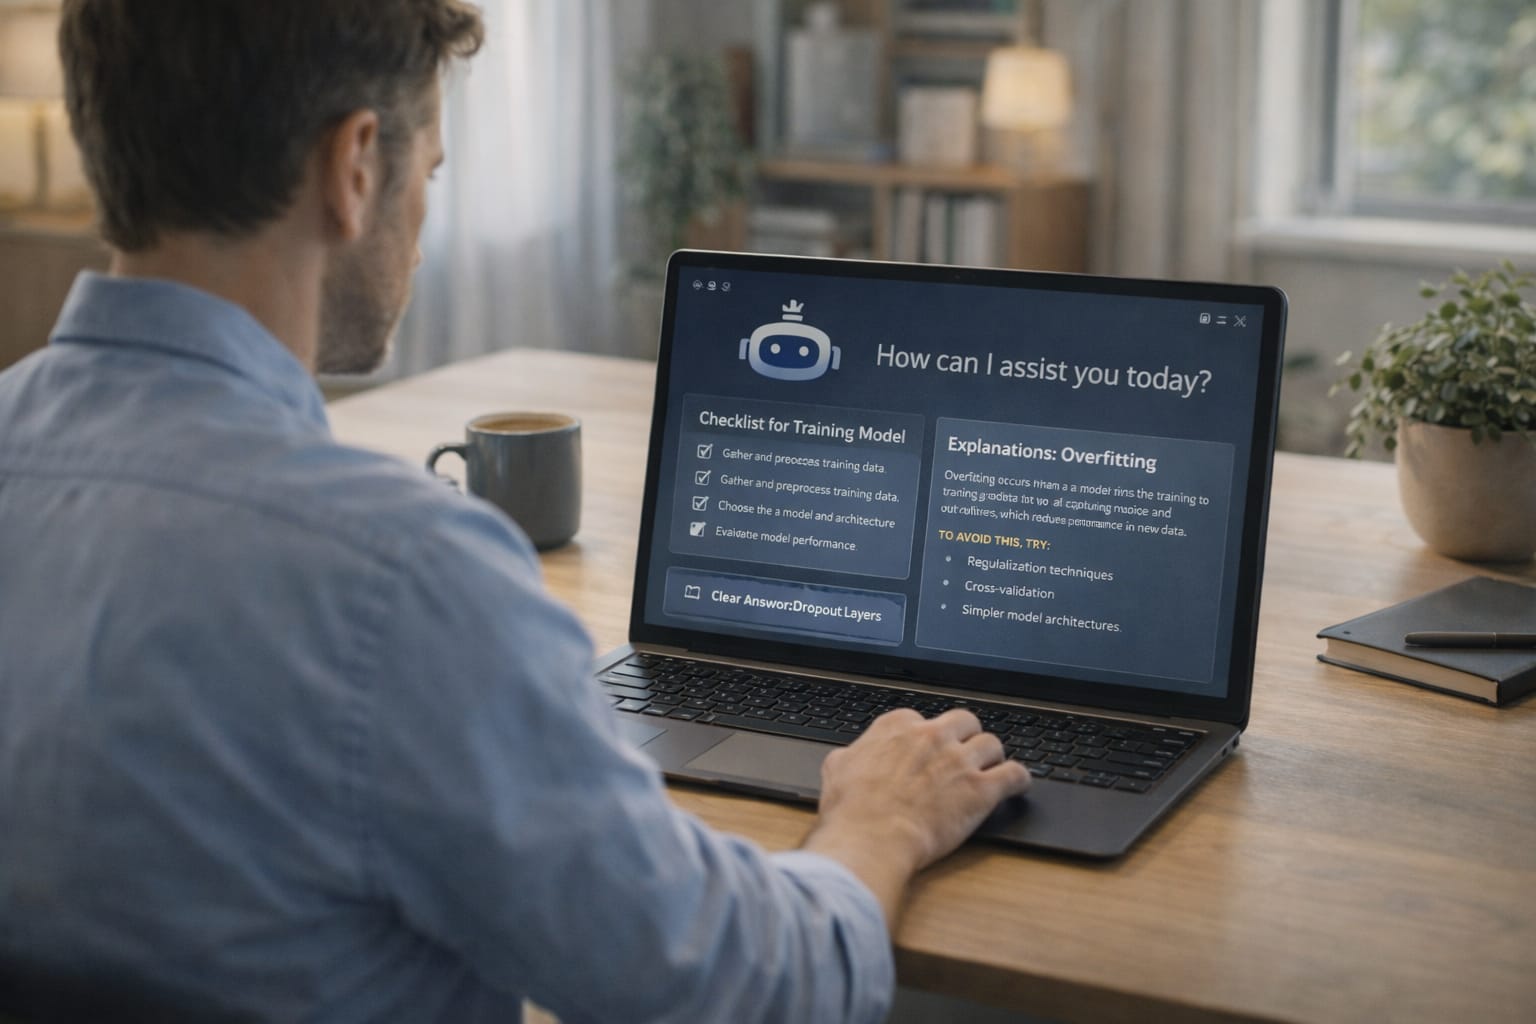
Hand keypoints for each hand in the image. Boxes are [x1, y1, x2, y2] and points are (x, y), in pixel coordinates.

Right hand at [801, 708, 1029, 923]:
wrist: (872, 837)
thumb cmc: (852, 809)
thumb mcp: (837, 768)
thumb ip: (854, 754)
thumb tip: (854, 755)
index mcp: (898, 727)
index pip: (922, 719)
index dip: (927, 737)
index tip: (927, 750)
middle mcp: (933, 736)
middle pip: (964, 722)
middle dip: (966, 737)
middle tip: (964, 754)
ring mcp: (959, 761)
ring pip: (992, 744)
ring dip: (992, 757)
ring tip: (990, 769)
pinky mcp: (981, 790)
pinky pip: (1014, 774)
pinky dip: (1019, 779)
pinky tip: (1017, 784)